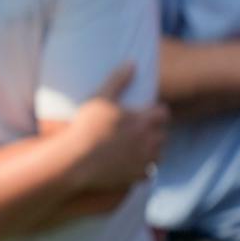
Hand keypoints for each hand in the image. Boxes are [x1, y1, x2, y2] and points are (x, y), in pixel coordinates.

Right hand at [66, 63, 169, 193]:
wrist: (76, 160)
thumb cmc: (87, 127)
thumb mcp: (100, 97)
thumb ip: (118, 80)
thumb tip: (132, 63)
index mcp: (145, 121)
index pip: (163, 114)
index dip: (156, 112)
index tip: (150, 111)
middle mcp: (149, 142)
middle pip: (162, 135)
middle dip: (155, 131)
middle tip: (142, 128)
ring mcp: (143, 161)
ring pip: (158, 155)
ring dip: (152, 150)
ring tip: (140, 147)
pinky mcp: (135, 177)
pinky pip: (148, 173)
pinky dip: (143, 168)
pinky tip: (133, 165)